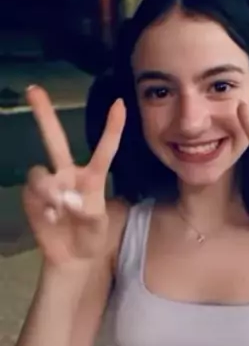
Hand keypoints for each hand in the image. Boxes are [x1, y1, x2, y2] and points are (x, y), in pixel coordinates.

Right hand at [22, 85, 125, 265]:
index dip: (112, 127)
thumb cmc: (92, 236)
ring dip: (48, 189)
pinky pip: (32, 194)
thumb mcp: (100, 226)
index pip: (104, 149)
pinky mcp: (32, 199)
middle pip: (55, 139)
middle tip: (33, 88)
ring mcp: (48, 185)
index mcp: (92, 177)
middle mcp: (68, 174)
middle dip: (43, 113)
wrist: (73, 257)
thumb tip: (66, 201)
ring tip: (60, 209)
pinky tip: (51, 219)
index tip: (120, 103)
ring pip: (39, 172)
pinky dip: (42, 207)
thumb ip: (87, 213)